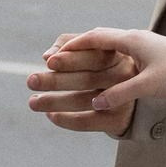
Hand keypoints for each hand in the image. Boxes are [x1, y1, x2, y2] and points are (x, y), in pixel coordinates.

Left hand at [26, 31, 140, 134]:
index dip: (71, 59)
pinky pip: (87, 122)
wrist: (134, 96)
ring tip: (33, 102)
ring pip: (83, 101)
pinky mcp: (117, 120)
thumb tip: (47, 56)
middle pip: (87, 78)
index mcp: (117, 54)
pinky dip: (66, 120)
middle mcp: (123, 76)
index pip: (93, 55)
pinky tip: (50, 115)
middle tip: (31, 81)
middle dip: (56, 80)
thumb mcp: (92, 50)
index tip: (48, 62)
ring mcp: (122, 99)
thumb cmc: (105, 65)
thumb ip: (69, 44)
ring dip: (54, 102)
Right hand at [27, 28, 165, 129]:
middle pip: (99, 39)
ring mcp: (144, 46)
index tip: (53, 56)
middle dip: (78, 49)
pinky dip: (109, 62)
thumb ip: (119, 95)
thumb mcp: (148, 86)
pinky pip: (123, 55)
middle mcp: (135, 39)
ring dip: (93, 55)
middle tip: (58, 59)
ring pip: (111, 47)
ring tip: (76, 65)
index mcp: (131, 40)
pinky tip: (106, 73)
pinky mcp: (153, 55)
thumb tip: (95, 105)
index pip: (93, 38)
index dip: (72, 47)